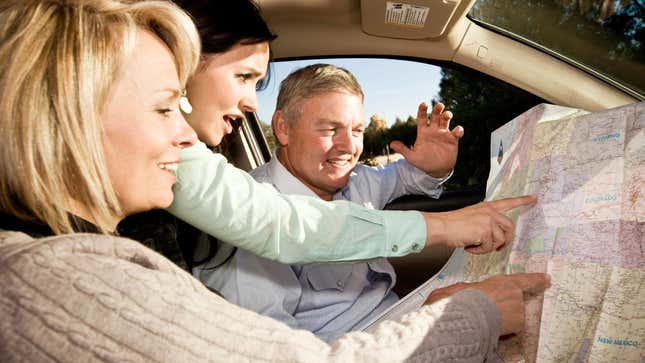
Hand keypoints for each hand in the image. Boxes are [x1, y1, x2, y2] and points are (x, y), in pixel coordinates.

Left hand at [389, 102, 463, 177]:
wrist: (436, 170)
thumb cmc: (423, 162)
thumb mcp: (411, 157)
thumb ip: (403, 149)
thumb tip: (391, 144)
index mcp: (423, 132)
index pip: (422, 118)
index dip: (423, 110)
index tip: (424, 104)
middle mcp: (434, 130)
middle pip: (436, 116)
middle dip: (438, 109)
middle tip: (439, 105)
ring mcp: (443, 134)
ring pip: (446, 121)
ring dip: (447, 115)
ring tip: (447, 115)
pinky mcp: (452, 140)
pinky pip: (457, 132)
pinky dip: (458, 129)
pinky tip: (457, 130)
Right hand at [423, 195, 536, 252]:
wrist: (441, 226)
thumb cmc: (451, 224)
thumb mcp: (471, 217)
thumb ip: (484, 222)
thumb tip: (494, 237)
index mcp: (486, 207)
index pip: (508, 202)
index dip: (522, 200)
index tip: (534, 198)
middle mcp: (490, 212)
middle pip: (510, 227)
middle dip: (505, 240)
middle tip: (497, 248)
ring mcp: (488, 221)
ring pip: (500, 240)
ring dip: (488, 248)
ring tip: (475, 246)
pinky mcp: (486, 231)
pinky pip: (490, 247)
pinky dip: (480, 251)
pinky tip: (470, 247)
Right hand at [425, 273, 550, 335]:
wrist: (469, 316)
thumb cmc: (463, 301)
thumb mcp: (462, 288)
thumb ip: (470, 288)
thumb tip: (467, 290)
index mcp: (501, 281)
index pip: (524, 279)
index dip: (536, 279)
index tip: (547, 278)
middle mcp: (514, 293)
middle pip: (516, 300)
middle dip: (506, 305)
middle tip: (491, 309)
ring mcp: (518, 308)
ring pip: (514, 314)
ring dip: (504, 317)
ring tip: (487, 319)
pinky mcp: (519, 322)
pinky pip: (513, 326)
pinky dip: (505, 328)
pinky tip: (492, 326)